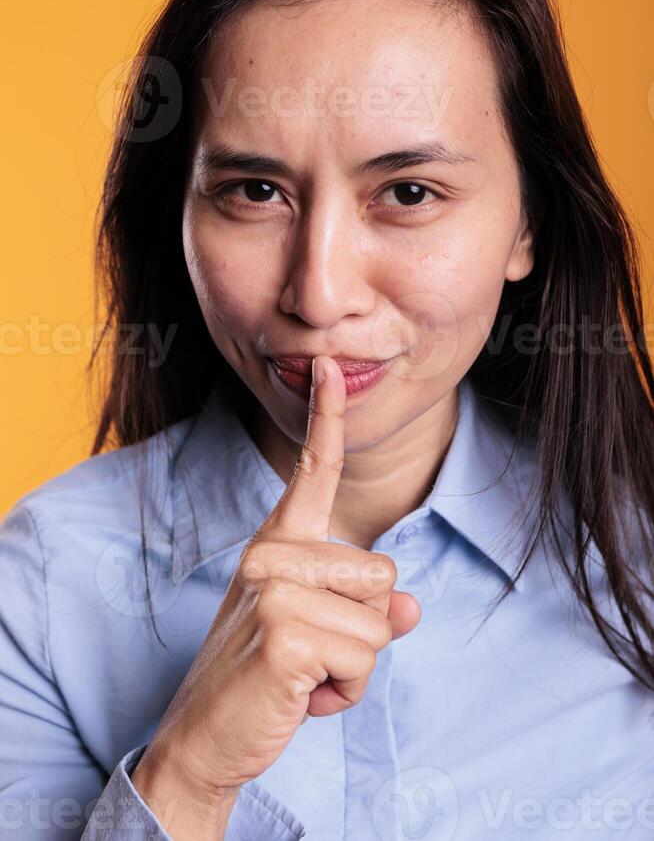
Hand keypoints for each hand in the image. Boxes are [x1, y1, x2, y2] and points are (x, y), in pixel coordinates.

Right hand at [132, 355, 420, 812]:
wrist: (205, 739)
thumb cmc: (261, 679)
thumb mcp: (316, 633)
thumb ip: (365, 611)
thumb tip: (412, 607)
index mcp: (278, 543)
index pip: (312, 472)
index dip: (325, 418)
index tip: (326, 366)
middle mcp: (273, 554)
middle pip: (382, 573)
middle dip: (364, 629)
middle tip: (310, 655)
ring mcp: (275, 588)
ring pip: (380, 621)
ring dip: (355, 666)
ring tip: (305, 676)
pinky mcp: (284, 631)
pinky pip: (365, 657)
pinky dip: (345, 693)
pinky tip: (300, 695)